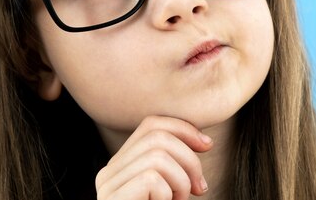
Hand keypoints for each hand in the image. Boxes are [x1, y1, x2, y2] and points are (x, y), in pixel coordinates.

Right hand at [95, 115, 213, 199]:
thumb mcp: (171, 190)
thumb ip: (176, 165)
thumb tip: (204, 141)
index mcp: (122, 165)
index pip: (151, 124)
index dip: (183, 128)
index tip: (207, 146)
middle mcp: (109, 171)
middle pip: (157, 136)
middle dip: (189, 158)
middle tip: (198, 188)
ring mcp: (108, 185)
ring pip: (158, 155)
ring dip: (180, 180)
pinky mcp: (113, 198)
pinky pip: (152, 178)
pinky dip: (169, 194)